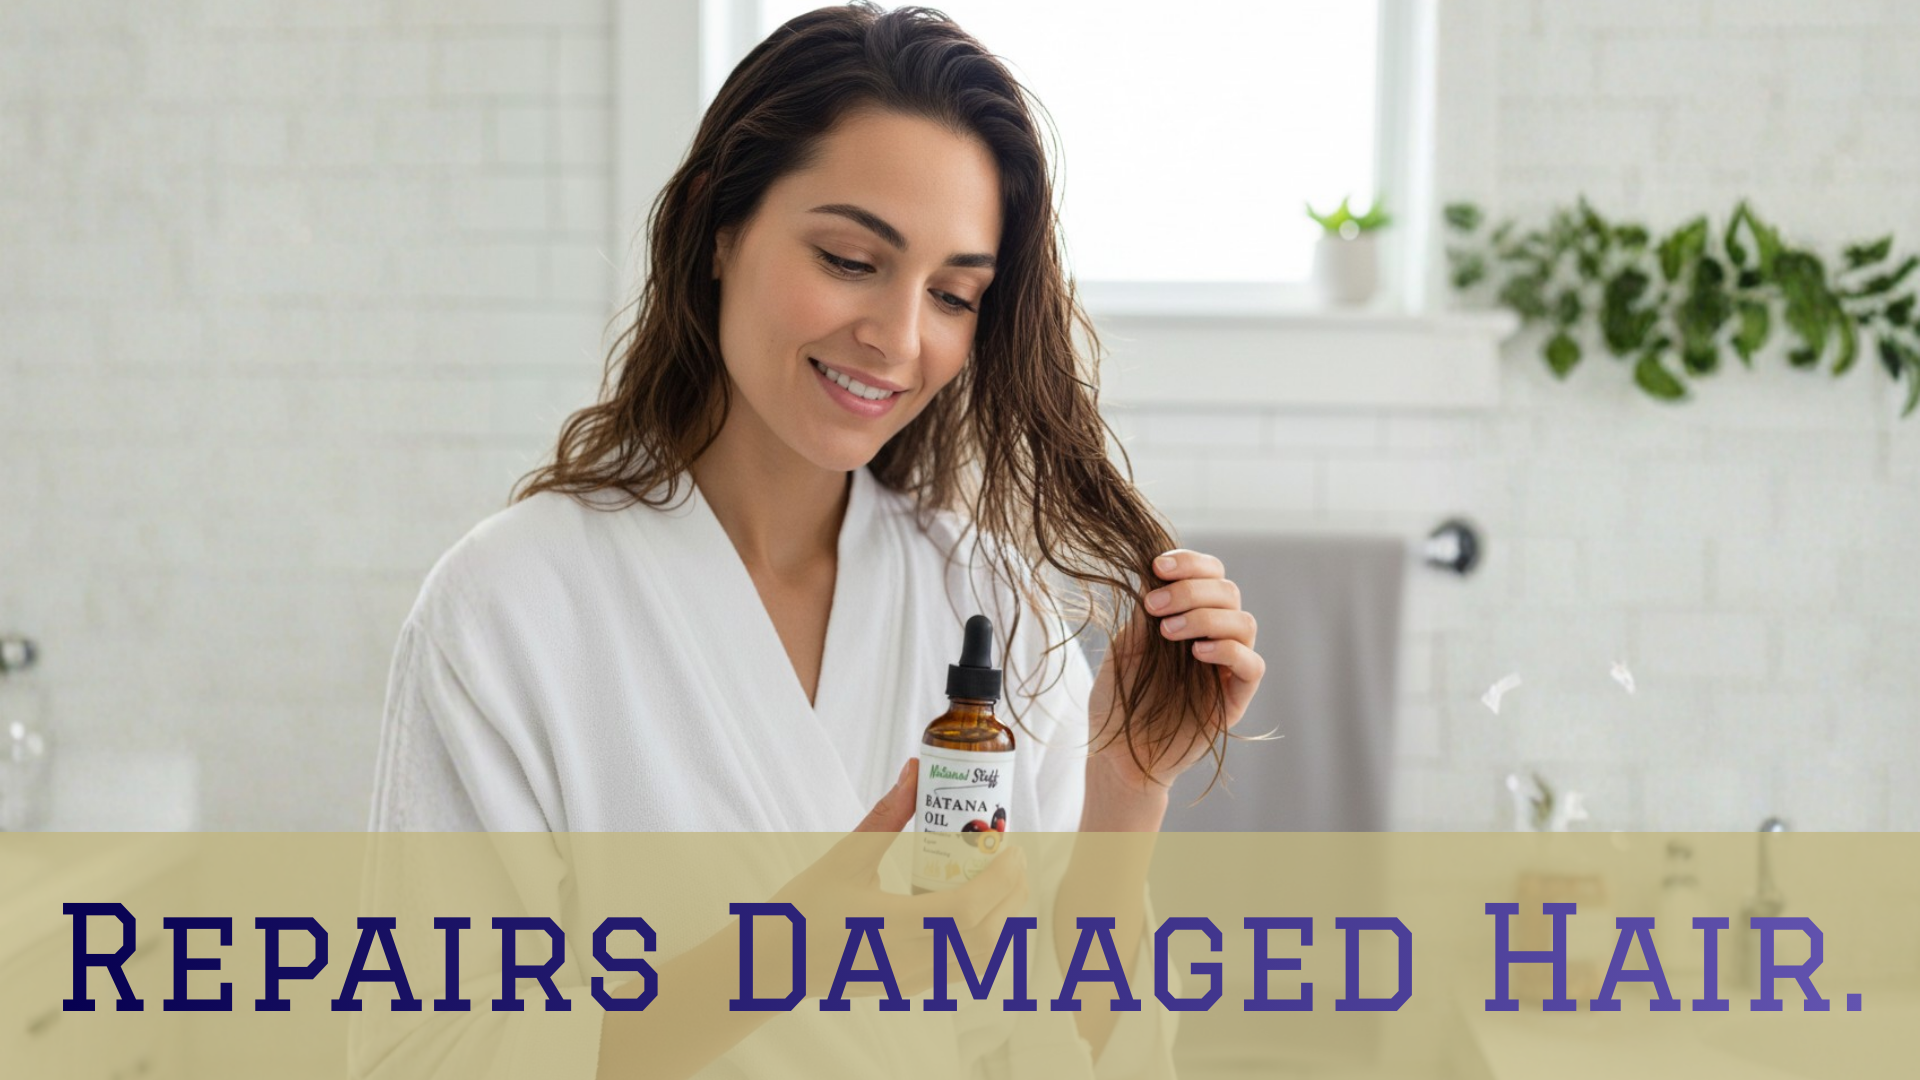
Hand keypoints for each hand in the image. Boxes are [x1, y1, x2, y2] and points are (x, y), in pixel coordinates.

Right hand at [763, 758, 1030, 999]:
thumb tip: (915, 769)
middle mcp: (906, 960)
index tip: (1011, 847)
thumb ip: (886, 814)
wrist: (776, 962)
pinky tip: (979, 908)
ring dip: (1003, 919)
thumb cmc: (804, 907)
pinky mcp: (910, 987)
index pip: (967, 911)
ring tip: (1001, 880)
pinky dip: (985, 940)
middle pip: (986, 937)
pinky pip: (964, 969)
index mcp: (889, 925)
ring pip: (981, 959)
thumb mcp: (845, 856)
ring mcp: (911, 979)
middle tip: (1013, 857)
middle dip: (1012, 895)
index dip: (1001, 880)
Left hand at [1087, 549, 1264, 795]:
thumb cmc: (1118, 700)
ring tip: (1167, 632)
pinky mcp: (1236, 698)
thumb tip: (1155, 570)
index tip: (1157, 566)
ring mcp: (1228, 666)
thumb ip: (1145, 611)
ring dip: (1205, 616)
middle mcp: (1215, 635)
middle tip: (1154, 606)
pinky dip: (1229, 650)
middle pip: (1228, 591)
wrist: (1117, 753)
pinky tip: (1197, 653)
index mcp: (1190, 615)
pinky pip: (1253, 665)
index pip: (1210, 574)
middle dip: (1190, 590)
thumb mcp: (1125, 645)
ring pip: (1244, 622)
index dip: (1190, 562)